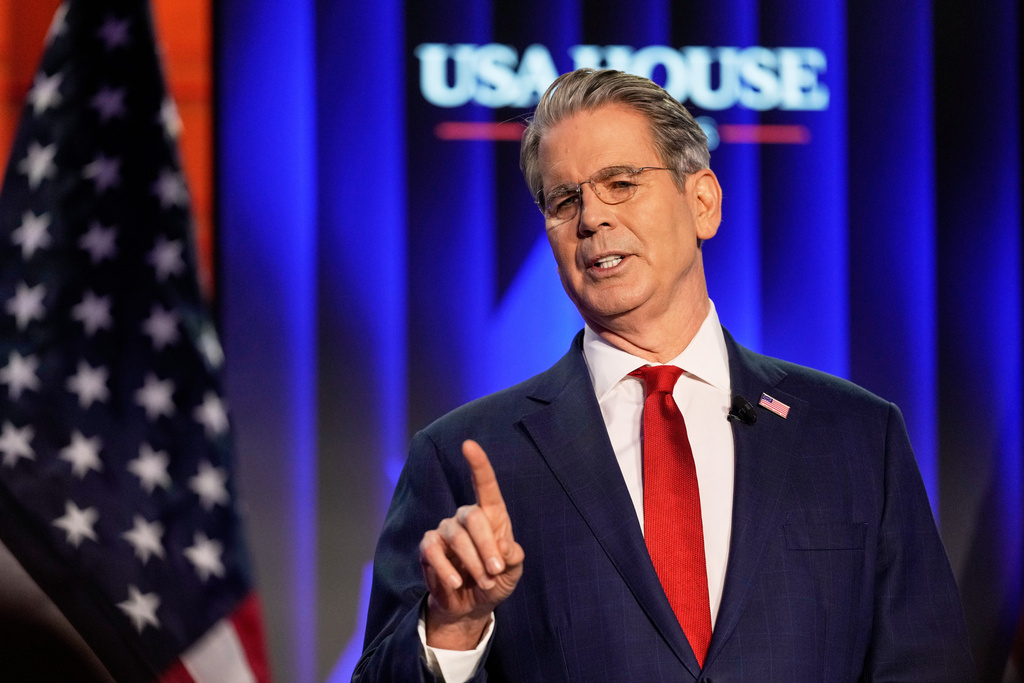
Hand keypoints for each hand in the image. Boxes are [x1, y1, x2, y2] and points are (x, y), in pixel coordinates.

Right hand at [419, 440, 524, 649]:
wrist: (471, 606)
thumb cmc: (495, 581)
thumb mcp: (512, 572)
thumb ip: (513, 557)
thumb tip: (503, 547)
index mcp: (491, 515)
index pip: (485, 485)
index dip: (478, 464)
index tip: (468, 444)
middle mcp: (466, 517)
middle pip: (473, 517)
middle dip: (487, 547)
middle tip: (495, 572)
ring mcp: (445, 531)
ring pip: (456, 536)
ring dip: (472, 562)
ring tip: (483, 582)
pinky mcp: (428, 548)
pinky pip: (434, 552)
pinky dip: (446, 569)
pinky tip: (456, 583)